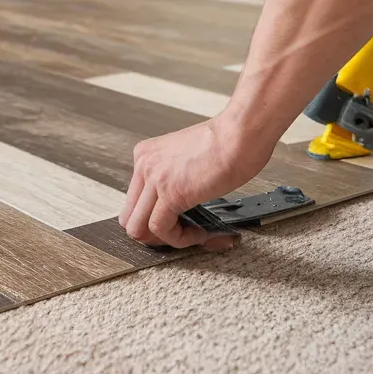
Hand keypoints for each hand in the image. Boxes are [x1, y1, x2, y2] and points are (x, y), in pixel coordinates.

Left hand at [119, 114, 271, 249]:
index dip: (154, 221)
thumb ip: (175, 180)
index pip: (134, 202)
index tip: (180, 224)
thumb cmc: (229, 143)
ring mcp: (154, 179)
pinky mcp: (171, 193)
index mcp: (146, 156)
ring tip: (194, 234)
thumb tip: (178, 210)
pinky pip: (161, 230)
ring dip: (167, 240)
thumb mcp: (188, 160)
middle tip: (182, 235)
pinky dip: (180, 239)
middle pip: (129, 218)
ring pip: (138, 228)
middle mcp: (144, 165)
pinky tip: (201, 232)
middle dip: (155, 235)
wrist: (242, 133)